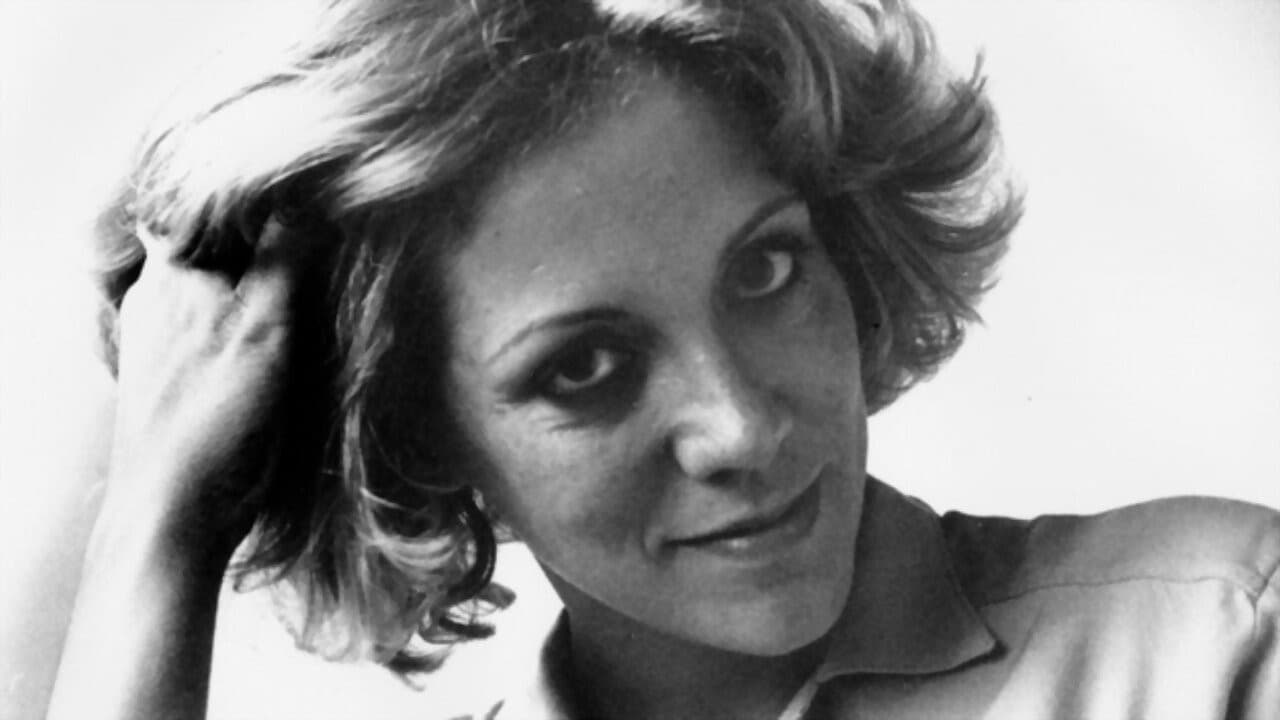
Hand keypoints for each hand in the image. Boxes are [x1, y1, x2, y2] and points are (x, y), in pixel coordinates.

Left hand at [104, 215, 308, 562]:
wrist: (177, 508)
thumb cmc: (220, 413)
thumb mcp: (267, 324)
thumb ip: (285, 255)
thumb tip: (306, 194)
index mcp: (170, 269)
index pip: (207, 201)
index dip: (258, 193)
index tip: (309, 193)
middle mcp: (155, 294)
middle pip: (214, 242)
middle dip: (263, 237)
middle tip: (322, 235)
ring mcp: (161, 335)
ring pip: (216, 285)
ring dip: (258, 281)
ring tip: (310, 281)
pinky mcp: (175, 373)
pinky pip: (213, 323)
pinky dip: (247, 318)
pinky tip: (281, 333)